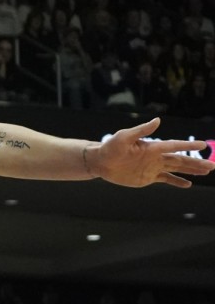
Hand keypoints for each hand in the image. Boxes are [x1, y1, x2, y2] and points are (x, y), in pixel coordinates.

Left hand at [91, 117, 213, 187]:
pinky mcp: (148, 177)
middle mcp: (156, 157)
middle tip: (213, 165)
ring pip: (177, 169)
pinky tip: (188, 184)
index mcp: (152, 147)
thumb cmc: (110, 147)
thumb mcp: (124, 137)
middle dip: (197, 162)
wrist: (100, 162)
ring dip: (192, 171)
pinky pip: (166, 179)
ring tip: (206, 171)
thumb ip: (141, 130)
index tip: (204, 145)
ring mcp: (153, 167)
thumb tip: (158, 120)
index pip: (174, 146)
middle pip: (180, 159)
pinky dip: (177, 182)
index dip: (189, 146)